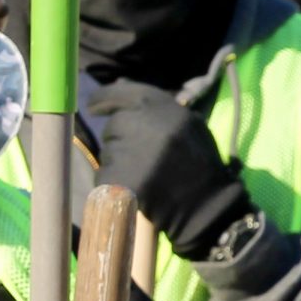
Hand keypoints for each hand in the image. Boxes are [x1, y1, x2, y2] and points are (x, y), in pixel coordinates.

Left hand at [83, 79, 253, 257]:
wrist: (206, 208)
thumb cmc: (198, 166)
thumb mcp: (188, 126)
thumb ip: (157, 110)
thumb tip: (120, 92)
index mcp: (167, 110)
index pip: (124, 93)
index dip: (105, 98)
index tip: (95, 106)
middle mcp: (147, 126)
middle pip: (115, 125)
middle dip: (120, 138)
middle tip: (140, 155)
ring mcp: (132, 153)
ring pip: (109, 151)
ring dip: (119, 160)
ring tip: (146, 173)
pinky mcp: (121, 179)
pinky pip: (105, 175)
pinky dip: (114, 182)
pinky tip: (137, 188)